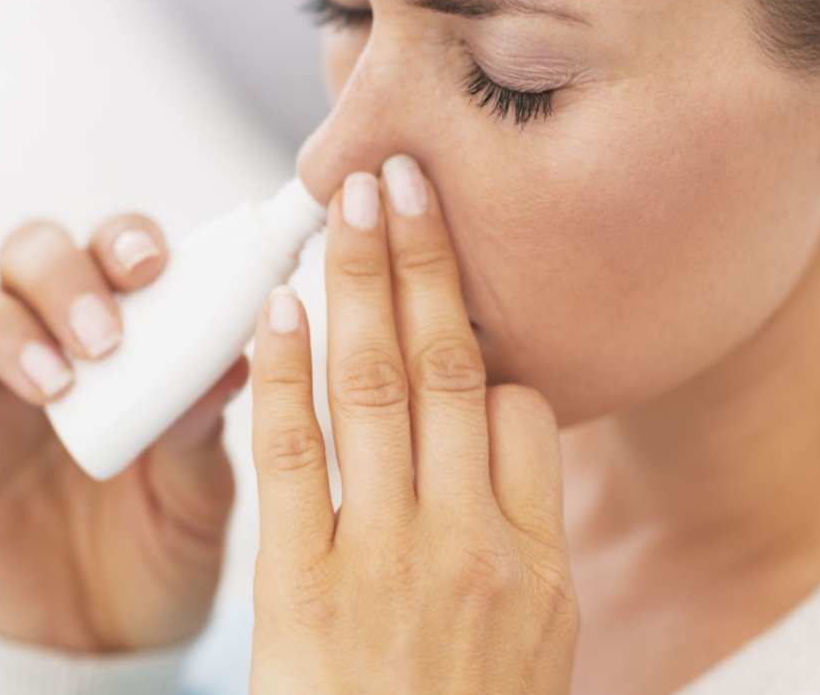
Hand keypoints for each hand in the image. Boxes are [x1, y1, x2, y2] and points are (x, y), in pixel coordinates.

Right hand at [0, 213, 247, 652]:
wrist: (106, 640)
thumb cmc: (161, 544)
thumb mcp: (199, 495)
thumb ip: (201, 429)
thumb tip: (230, 362)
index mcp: (120, 331)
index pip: (112, 248)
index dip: (125, 239)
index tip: (151, 265)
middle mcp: (43, 339)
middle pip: (28, 254)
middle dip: (62, 276)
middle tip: (103, 337)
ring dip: (2, 328)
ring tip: (53, 388)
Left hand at [248, 154, 579, 692]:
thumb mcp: (534, 653)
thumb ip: (524, 544)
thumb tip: (502, 434)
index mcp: (539, 564)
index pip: (521, 411)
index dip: (484, 337)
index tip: (451, 277)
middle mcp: (471, 547)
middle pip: (451, 368)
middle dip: (426, 261)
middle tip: (405, 172)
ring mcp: (386, 563)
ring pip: (377, 389)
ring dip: (361, 286)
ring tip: (348, 204)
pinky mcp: (301, 590)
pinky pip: (294, 456)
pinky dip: (283, 374)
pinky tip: (280, 309)